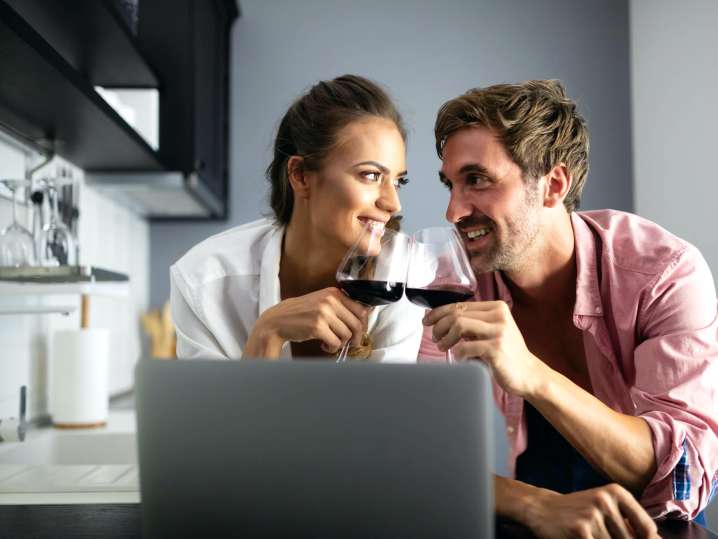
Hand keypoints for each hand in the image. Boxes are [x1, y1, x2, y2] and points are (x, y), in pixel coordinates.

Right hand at [246, 287, 368, 357]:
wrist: (278, 320)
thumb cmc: (302, 313)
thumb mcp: (322, 302)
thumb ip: (341, 305)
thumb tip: (367, 313)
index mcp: (334, 293)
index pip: (361, 309)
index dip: (363, 324)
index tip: (358, 332)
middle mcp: (330, 301)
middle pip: (357, 324)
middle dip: (355, 338)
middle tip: (349, 343)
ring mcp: (323, 313)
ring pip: (347, 335)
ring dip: (341, 343)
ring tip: (330, 342)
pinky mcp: (317, 327)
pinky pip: (335, 343)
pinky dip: (332, 348)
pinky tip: (324, 346)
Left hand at [423, 300, 541, 395]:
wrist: (529, 374)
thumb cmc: (507, 354)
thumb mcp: (492, 331)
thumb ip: (473, 323)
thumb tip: (441, 319)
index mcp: (497, 308)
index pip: (460, 304)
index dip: (439, 312)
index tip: (427, 320)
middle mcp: (499, 316)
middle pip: (457, 314)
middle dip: (439, 326)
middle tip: (435, 338)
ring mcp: (499, 332)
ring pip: (459, 325)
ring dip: (446, 337)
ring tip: (443, 346)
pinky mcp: (496, 348)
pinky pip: (466, 347)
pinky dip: (458, 354)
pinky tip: (460, 359)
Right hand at [526, 484, 658, 538]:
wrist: (541, 509)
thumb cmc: (579, 513)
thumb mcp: (605, 510)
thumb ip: (630, 525)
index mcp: (617, 492)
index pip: (648, 528)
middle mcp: (606, 500)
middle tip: (600, 534)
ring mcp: (592, 515)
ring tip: (591, 535)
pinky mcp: (580, 530)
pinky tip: (583, 538)